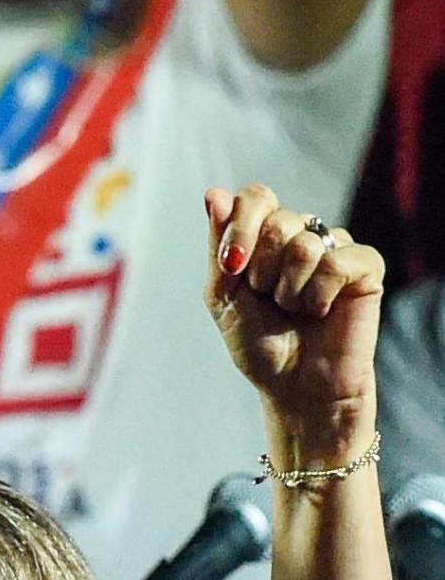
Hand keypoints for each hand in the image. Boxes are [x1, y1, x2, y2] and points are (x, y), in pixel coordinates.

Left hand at [204, 184, 382, 466]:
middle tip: (268, 299)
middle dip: (261, 270)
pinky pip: (339, 261)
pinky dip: (319, 293)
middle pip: (278, 220)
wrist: (293, 385)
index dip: (240, 227)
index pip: (255, 197)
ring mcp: (334, 250)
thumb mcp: (223, 294)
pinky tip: (320, 311)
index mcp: (264, 236)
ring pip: (305, 244)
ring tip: (294, 310)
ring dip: (288, 289)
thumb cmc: (257, 343)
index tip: (233, 268)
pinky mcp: (365, 268)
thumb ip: (219, 244)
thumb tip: (214, 193)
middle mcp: (302, 235)